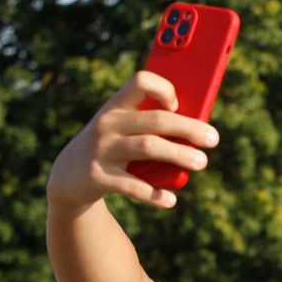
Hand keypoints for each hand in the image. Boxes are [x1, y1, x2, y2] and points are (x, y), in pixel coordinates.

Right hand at [46, 71, 219, 210]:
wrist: (68, 176)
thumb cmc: (111, 147)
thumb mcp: (124, 129)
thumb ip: (151, 125)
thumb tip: (199, 130)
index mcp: (116, 106)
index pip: (141, 82)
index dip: (164, 89)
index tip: (178, 105)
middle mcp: (108, 124)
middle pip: (155, 120)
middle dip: (188, 128)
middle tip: (213, 139)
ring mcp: (102, 150)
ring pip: (147, 147)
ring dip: (178, 154)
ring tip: (202, 162)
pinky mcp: (99, 177)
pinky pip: (132, 186)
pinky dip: (154, 194)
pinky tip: (171, 200)